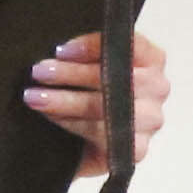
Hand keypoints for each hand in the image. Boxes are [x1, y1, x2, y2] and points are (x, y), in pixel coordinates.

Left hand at [26, 30, 169, 172]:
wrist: (83, 147)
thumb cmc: (88, 98)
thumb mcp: (88, 69)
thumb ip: (84, 56)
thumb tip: (58, 50)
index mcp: (151, 60)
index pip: (130, 43)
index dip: (94, 45)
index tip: (60, 50)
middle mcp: (158, 88)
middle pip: (116, 76)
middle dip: (72, 73)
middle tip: (39, 71)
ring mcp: (151, 120)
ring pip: (105, 106)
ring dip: (65, 100)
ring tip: (34, 97)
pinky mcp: (137, 148)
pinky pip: (101, 132)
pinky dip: (71, 123)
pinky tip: (51, 117)